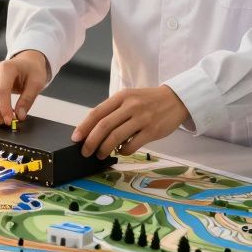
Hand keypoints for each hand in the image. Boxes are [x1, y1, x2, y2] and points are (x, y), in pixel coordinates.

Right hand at [0, 50, 48, 124]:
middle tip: (5, 123)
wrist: (26, 62)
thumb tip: (20, 116)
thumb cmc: (32, 71)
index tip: (10, 120)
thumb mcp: (37, 83)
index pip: (1, 91)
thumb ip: (28, 99)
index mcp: (7, 68)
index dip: (4, 108)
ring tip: (0, 120)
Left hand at [71, 85, 188, 158]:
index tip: (75, 138)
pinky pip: (132, 145)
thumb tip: (93, 129)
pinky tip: (121, 151)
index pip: (97, 112)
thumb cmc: (148, 100)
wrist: (176, 99)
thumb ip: (114, 110)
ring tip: (100, 155)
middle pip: (104, 126)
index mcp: (122, 97)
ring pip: (116, 137)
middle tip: (85, 152)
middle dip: (91, 142)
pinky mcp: (152, 131)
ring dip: (104, 149)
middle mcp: (130, 106)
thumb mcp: (130, 98)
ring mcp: (142, 118)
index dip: (84, 127)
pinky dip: (123, 151)